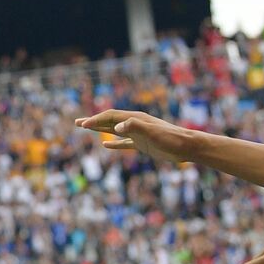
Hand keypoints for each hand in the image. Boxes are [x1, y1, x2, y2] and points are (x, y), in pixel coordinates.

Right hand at [75, 108, 194, 162]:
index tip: (82, 125)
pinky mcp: (142, 144)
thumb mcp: (152, 132)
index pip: (110, 117)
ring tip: (86, 129)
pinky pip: (123, 143)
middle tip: (76, 123)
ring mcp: (137, 134)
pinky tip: (105, 146)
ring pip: (114, 131)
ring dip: (100, 130)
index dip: (95, 120)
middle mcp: (134, 124)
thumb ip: (134, 127)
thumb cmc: (171, 139)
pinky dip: (113, 144)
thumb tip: (116, 127)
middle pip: (109, 121)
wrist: (187, 146)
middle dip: (93, 122)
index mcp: (134, 119)